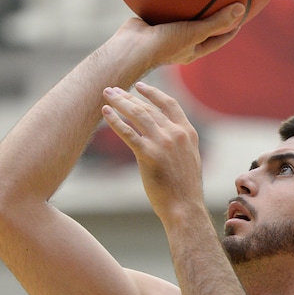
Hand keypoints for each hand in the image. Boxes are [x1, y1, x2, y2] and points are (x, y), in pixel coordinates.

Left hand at [102, 81, 204, 221]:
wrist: (185, 208)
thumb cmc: (185, 189)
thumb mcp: (189, 159)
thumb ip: (179, 144)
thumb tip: (166, 138)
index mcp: (187, 132)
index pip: (169, 104)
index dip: (153, 93)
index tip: (140, 86)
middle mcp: (175, 133)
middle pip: (149, 107)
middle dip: (129, 96)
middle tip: (113, 89)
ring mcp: (162, 143)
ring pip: (137, 115)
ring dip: (120, 102)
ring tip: (107, 95)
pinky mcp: (148, 155)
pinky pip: (128, 132)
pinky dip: (115, 120)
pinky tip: (105, 113)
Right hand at [112, 3, 246, 73]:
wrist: (132, 47)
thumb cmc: (165, 45)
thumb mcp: (195, 33)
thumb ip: (217, 22)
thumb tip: (241, 8)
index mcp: (192, 50)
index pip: (217, 40)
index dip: (231, 29)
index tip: (242, 17)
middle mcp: (181, 42)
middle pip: (202, 27)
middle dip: (213, 15)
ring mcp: (166, 31)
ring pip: (183, 15)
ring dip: (191, 4)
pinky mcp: (153, 21)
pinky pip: (165, 6)